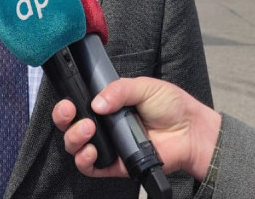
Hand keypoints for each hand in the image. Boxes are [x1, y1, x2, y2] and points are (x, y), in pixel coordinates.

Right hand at [51, 76, 220, 180]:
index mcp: (108, 104)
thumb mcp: (145, 86)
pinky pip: (91, 168)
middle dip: (63, 119)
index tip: (68, 99)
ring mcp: (109, 145)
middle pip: (70, 125)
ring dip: (74, 138)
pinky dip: (85, 161)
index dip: (68, 102)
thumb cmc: (171, 106)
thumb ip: (120, 89)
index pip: (79, 103)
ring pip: (76, 146)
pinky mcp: (116, 165)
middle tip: (70, 111)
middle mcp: (104, 125)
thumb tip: (96, 102)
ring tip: (88, 129)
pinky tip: (91, 152)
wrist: (191, 131)